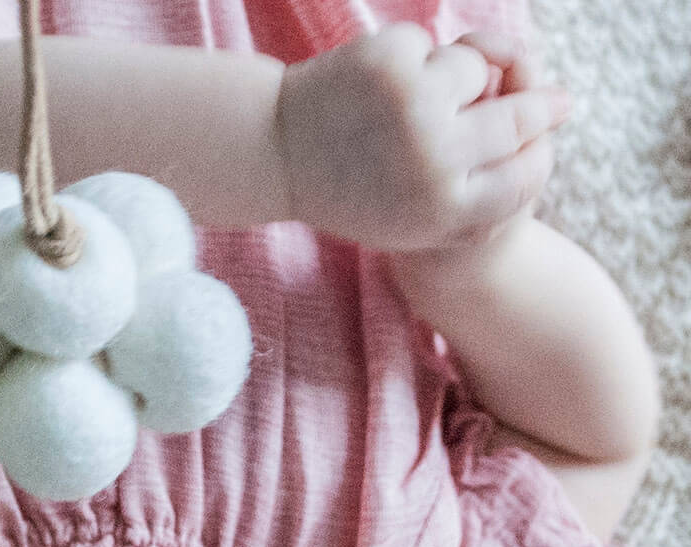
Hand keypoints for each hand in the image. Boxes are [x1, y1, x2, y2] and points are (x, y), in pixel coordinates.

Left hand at [276, 24, 570, 250]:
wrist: (278, 154)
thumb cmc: (354, 190)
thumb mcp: (413, 214)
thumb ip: (475, 192)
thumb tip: (552, 124)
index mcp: (442, 212)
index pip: (526, 173)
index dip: (540, 150)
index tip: (548, 135)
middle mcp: (435, 164)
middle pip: (521, 117)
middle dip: (540, 103)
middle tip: (556, 101)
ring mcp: (415, 110)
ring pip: (477, 69)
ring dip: (459, 75)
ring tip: (412, 105)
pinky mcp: (393, 66)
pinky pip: (431, 46)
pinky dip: (413, 58)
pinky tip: (377, 86)